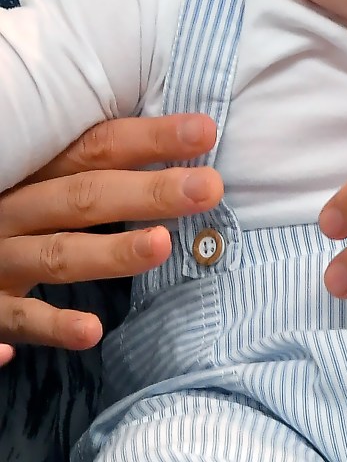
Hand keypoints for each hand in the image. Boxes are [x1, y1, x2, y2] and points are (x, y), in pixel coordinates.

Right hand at [0, 113, 221, 363]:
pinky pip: (18, 319)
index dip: (153, 138)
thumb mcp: (50, 178)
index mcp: (38, 168)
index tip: (205, 132)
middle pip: (85, 196)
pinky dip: (50, 326)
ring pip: (57, 254)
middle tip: (208, 187)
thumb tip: (192, 142)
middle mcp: (16, 207)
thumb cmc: (21, 207)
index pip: (99, 146)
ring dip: (109, 252)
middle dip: (149, 192)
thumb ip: (103, 165)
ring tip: (161, 247)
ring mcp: (0, 256)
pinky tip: (90, 332)